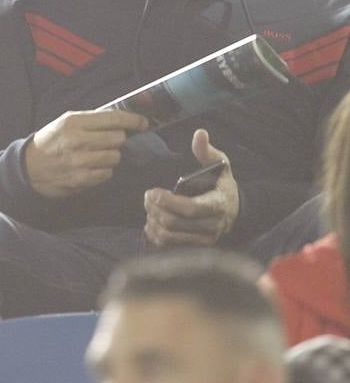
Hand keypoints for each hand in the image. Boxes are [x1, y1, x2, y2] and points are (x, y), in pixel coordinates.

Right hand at [23, 109, 150, 198]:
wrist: (28, 167)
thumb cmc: (50, 142)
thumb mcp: (64, 122)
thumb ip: (90, 119)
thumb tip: (120, 119)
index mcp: (73, 121)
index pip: (112, 119)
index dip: (132, 120)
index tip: (143, 122)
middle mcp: (76, 140)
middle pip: (118, 138)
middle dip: (116, 139)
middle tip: (106, 141)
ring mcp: (79, 161)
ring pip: (115, 157)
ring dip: (109, 156)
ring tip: (94, 155)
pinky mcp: (81, 179)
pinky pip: (107, 173)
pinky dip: (102, 171)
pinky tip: (90, 167)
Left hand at [143, 129, 239, 246]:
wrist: (234, 210)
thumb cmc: (221, 185)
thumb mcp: (220, 166)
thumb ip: (207, 151)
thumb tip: (199, 134)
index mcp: (218, 204)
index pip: (191, 208)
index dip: (167, 201)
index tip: (153, 191)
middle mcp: (212, 226)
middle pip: (173, 223)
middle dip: (154, 208)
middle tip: (147, 196)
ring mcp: (204, 240)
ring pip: (168, 236)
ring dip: (152, 220)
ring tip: (150, 207)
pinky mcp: (194, 248)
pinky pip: (168, 246)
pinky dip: (154, 234)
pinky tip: (152, 221)